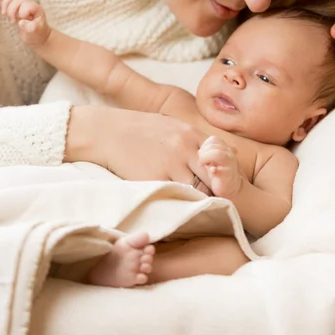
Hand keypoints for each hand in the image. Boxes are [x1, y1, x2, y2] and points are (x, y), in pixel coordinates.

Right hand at [0, 0, 50, 47]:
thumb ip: (30, 27)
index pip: (26, 5)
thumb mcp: (35, 32)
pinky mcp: (16, 9)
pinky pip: (8, 2)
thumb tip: (21, 22)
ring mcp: (22, 6)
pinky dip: (1, 3)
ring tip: (5, 15)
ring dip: (5, 5)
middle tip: (13, 21)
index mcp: (36, 9)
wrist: (38, 37)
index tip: (20, 22)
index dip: (21, 13)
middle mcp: (29, 5)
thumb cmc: (38, 34)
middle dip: (12, 10)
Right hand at [65, 106, 212, 194]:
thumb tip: (226, 153)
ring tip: (200, 208)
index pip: (222, 158)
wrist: (107, 132)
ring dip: (200, 200)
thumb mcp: (172, 126)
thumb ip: (196, 140)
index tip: (224, 187)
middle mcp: (185, 148)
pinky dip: (180, 204)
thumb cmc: (140, 131)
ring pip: (198, 190)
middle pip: (215, 177)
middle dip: (218, 191)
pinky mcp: (155, 179)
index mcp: (191, 134)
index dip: (224, 175)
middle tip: (220, 204)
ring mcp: (170, 164)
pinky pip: (176, 197)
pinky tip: (179, 207)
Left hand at [198, 136, 241, 198]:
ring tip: (203, 165)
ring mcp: (230, 164)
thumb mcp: (211, 159)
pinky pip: (221, 170)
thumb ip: (206, 151)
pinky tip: (212, 171)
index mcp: (225, 148)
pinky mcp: (227, 176)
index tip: (200, 155)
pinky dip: (215, 170)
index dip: (205, 145)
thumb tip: (197, 150)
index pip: (213, 139)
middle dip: (203, 152)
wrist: (231, 188)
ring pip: (218, 154)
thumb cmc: (217, 172)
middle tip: (200, 162)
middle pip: (214, 144)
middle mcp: (229, 154)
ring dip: (206, 158)